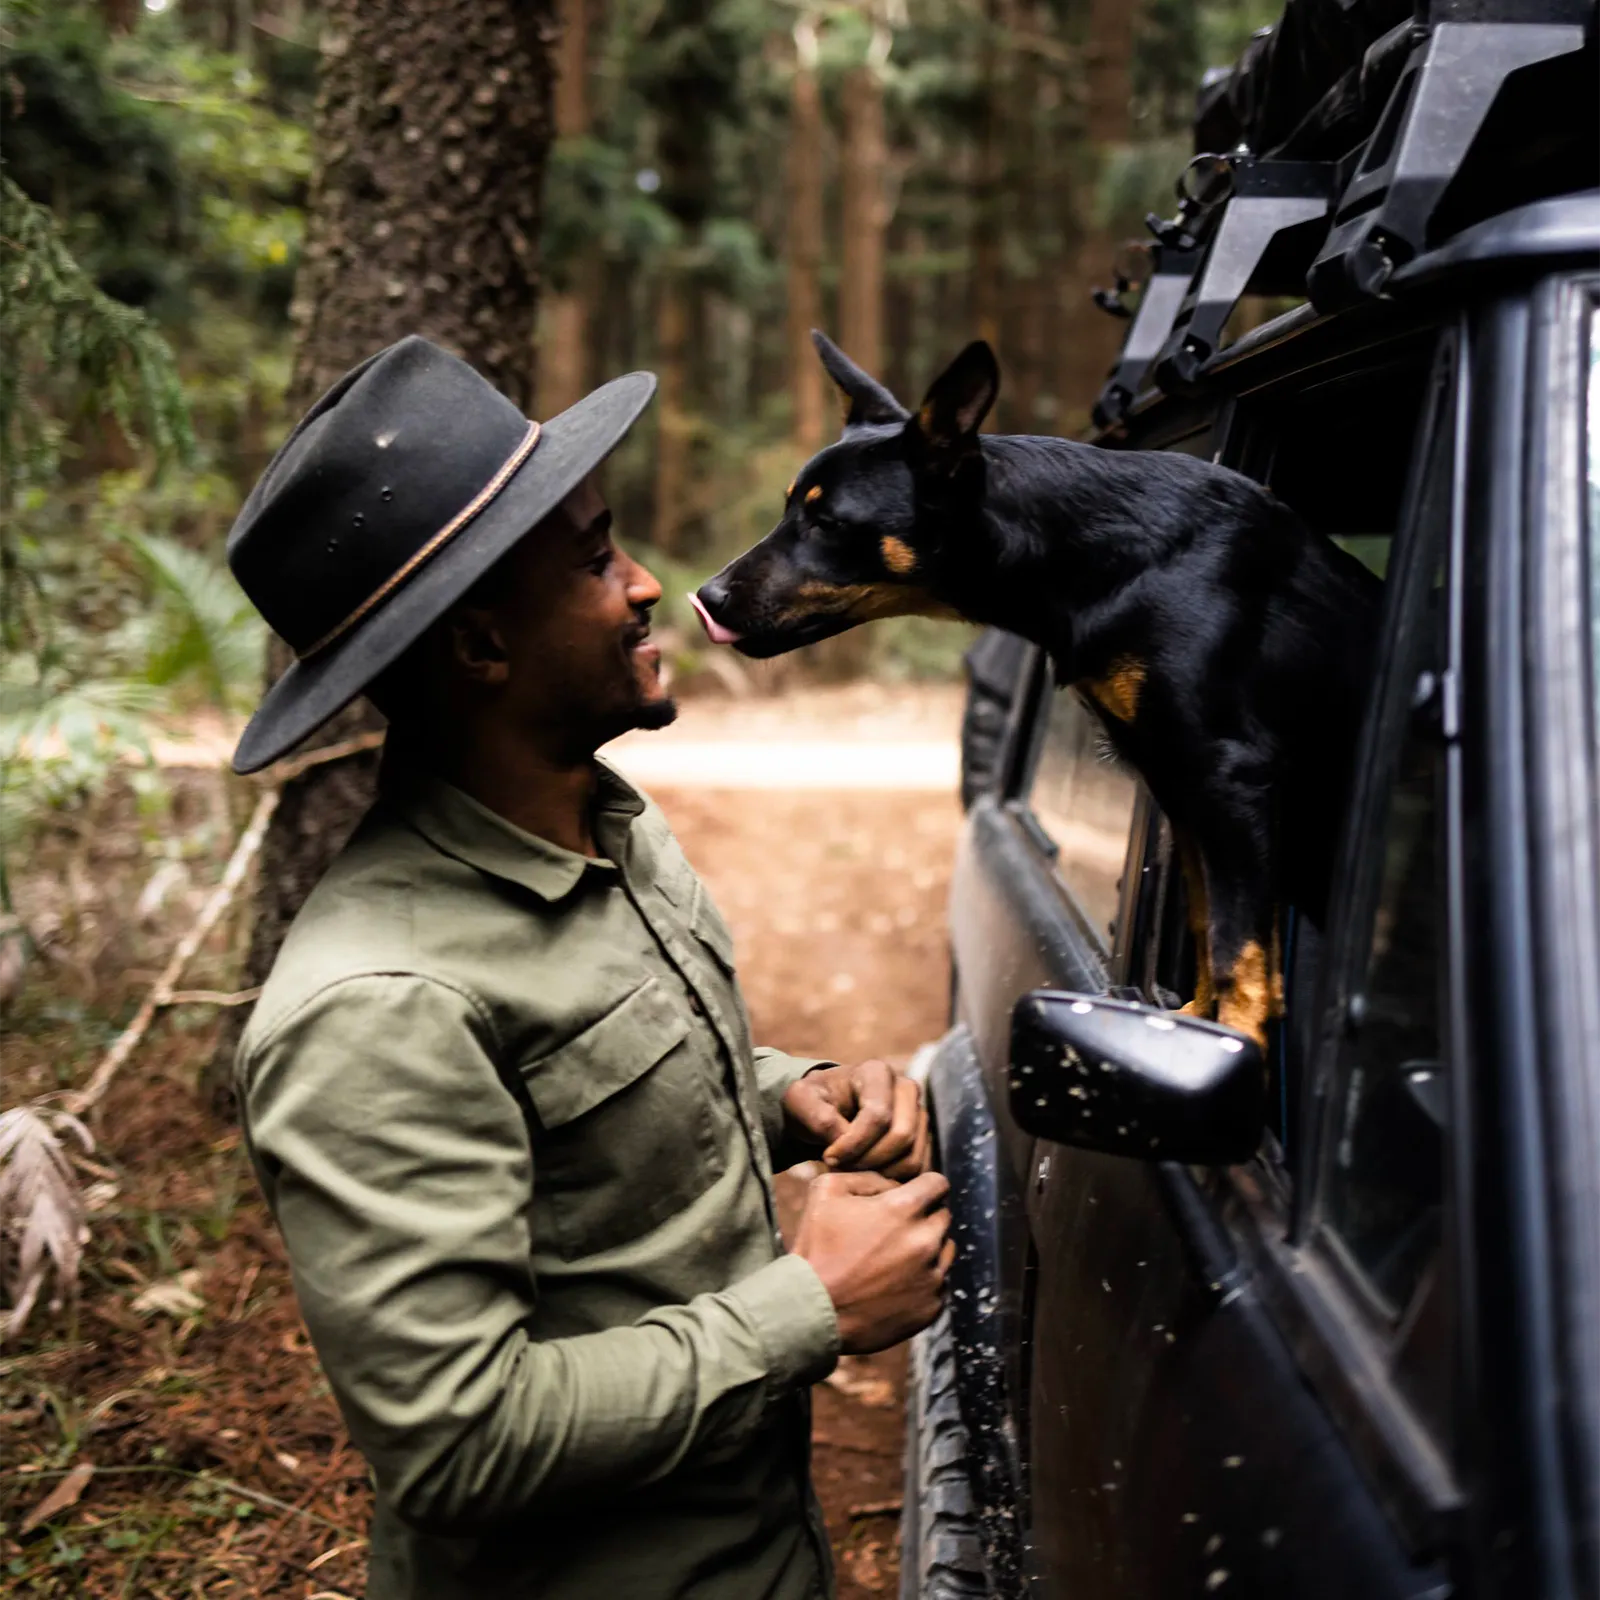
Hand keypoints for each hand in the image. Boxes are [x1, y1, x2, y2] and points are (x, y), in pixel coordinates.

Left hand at [781, 1060, 930, 1179]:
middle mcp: (906, 1088)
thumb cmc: (812, 1103)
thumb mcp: (800, 1103)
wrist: (824, 1111)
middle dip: (869, 1161)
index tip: (828, 1158)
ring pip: (913, 1156)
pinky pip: (919, 1168)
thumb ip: (818, 1118)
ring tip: (852, 1171)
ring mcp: (919, 1113)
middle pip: (902, 1136)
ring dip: (881, 1173)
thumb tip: (845, 1138)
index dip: (853, 1144)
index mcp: (877, 1072)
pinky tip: (867, 1176)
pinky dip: (894, 1180)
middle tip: (841, 1168)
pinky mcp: (923, 1138)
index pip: (878, 1115)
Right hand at [793, 1170, 953, 1353]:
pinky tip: (893, 1284)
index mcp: (904, 1209)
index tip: (912, 1194)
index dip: (924, 1186)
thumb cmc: (816, 1249)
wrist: (811, 1312)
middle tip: (895, 1229)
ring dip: (927, 1248)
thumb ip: (866, 1176)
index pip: (937, 1184)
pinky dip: (922, 1281)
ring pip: (945, 1250)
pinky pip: (938, 1284)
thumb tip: (892, 1183)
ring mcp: (932, 1277)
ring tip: (894, 1259)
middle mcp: (925, 1241)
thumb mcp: (826, 1192)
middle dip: (924, 1217)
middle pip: (943, 1216)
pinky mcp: (931, 1307)